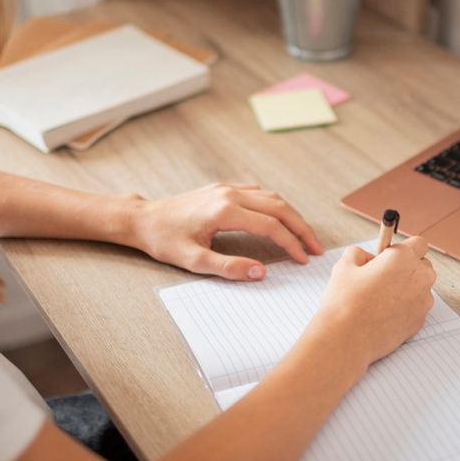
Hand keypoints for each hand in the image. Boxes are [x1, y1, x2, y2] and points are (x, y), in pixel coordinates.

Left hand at [126, 183, 323, 280]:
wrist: (143, 219)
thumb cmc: (164, 241)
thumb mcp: (193, 261)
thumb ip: (228, 268)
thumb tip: (261, 272)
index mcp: (224, 211)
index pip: (271, 226)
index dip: (291, 243)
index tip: (304, 259)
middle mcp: (230, 194)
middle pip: (279, 207)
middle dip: (301, 228)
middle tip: (316, 248)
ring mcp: (227, 188)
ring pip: (271, 197)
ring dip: (291, 215)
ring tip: (303, 236)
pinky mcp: (223, 188)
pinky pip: (259, 193)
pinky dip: (276, 205)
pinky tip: (280, 219)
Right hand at [310, 237, 435, 366]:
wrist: (347, 338)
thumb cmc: (345, 301)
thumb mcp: (345, 265)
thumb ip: (360, 253)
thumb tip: (367, 258)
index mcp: (403, 258)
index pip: (418, 244)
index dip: (402, 249)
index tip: (389, 257)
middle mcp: (419, 277)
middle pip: (423, 265)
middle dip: (407, 268)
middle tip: (383, 277)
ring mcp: (423, 301)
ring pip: (421, 287)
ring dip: (407, 288)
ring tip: (381, 299)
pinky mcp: (420, 321)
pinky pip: (417, 307)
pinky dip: (406, 308)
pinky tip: (384, 313)